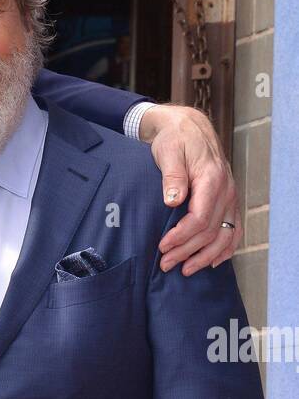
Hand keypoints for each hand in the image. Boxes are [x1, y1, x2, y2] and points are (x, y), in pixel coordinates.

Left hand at [139, 105, 240, 275]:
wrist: (189, 128)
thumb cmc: (175, 140)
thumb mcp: (169, 152)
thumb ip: (172, 177)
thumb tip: (173, 202)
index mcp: (211, 179)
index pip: (200, 218)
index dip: (181, 237)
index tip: (163, 246)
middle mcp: (225, 190)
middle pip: (210, 232)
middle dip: (187, 252)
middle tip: (165, 264)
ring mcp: (230, 197)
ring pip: (224, 236)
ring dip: (205, 256)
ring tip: (185, 270)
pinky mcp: (228, 201)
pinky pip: (234, 230)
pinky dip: (226, 248)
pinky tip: (213, 262)